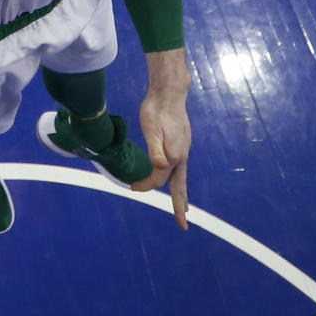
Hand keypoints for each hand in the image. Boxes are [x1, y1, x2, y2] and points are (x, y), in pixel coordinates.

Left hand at [132, 88, 191, 229]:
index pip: (158, 179)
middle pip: (180, 186)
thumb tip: (160, 166)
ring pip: (181, 176)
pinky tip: (176, 175)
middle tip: (183, 225)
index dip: (145, 186)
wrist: (170, 91)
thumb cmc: (156, 109)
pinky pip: (181, 166)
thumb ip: (155, 149)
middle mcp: (182, 154)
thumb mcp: (151, 128)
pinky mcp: (182, 141)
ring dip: (181, 193)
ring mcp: (184, 148)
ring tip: (184, 206)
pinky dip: (179, 178)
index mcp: (174, 155)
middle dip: (180, 206)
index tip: (132, 187)